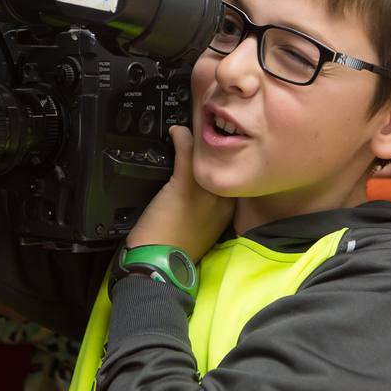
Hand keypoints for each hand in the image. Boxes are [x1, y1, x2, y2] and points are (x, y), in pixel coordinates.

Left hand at [126, 125, 233, 263]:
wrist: (159, 264)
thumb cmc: (175, 248)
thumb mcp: (200, 227)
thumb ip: (206, 207)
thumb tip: (199, 188)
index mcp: (230, 209)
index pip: (232, 174)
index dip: (222, 157)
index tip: (213, 145)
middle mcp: (224, 199)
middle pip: (223, 161)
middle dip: (213, 143)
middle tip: (203, 126)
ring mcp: (207, 191)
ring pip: (208, 153)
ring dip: (199, 137)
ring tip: (192, 126)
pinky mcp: (186, 187)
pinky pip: (187, 152)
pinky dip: (181, 137)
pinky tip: (175, 131)